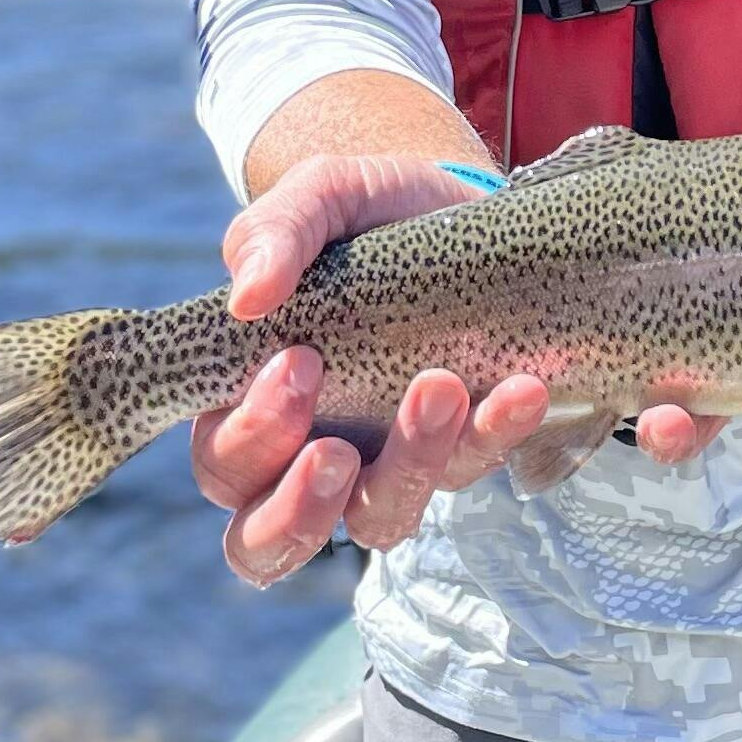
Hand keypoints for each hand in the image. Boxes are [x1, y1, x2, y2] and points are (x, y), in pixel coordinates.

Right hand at [194, 149, 551, 586]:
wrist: (457, 203)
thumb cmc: (363, 214)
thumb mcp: (319, 199)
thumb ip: (272, 233)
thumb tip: (246, 295)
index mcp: (248, 406)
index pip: (222, 466)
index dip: (249, 441)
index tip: (297, 363)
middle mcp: (307, 455)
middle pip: (267, 542)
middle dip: (298, 506)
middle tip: (334, 447)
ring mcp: (387, 462)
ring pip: (379, 520)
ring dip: (408, 466)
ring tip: (440, 388)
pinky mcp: (461, 451)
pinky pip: (472, 469)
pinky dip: (495, 434)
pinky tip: (519, 389)